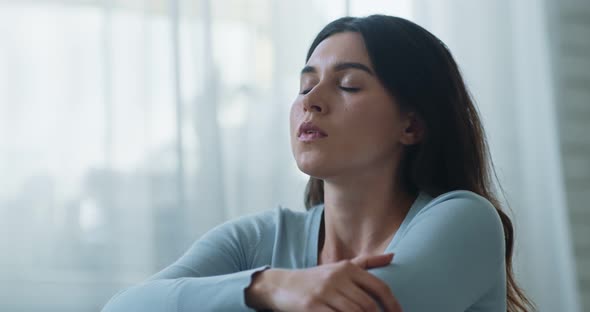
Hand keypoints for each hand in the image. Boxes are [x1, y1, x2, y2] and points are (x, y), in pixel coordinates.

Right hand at [246, 253, 401, 311]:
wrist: (281, 285)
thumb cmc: (315, 279)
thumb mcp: (339, 266)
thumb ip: (366, 262)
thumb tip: (392, 256)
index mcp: (347, 268)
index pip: (378, 286)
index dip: (392, 303)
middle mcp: (336, 277)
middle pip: (368, 305)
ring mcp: (324, 292)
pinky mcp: (312, 307)